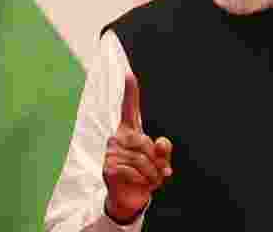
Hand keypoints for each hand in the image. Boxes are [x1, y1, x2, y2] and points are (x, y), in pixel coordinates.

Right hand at [103, 72, 172, 222]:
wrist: (130, 199)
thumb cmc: (144, 176)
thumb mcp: (159, 163)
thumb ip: (163, 151)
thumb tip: (162, 145)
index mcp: (130, 133)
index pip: (130, 110)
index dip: (130, 93)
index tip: (129, 74)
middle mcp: (117, 138)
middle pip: (145, 141)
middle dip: (157, 160)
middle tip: (158, 172)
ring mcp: (111, 152)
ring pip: (142, 159)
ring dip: (153, 174)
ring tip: (151, 180)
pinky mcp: (109, 167)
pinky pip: (134, 171)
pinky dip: (143, 180)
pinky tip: (140, 183)